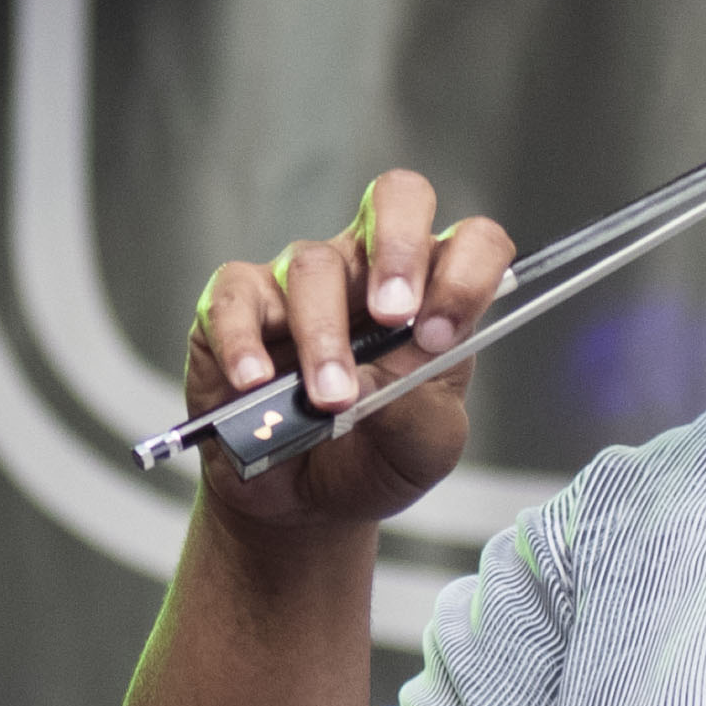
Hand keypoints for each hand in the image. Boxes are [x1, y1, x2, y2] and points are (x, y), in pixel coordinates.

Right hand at [180, 171, 514, 532]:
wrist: (304, 506)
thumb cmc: (373, 459)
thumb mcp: (423, 447)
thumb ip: (418, 406)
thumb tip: (387, 372)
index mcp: (432, 294)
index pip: (470, 242)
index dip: (465, 274)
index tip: (443, 335)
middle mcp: (368, 271)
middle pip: (395, 199)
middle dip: (399, 247)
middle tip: (395, 315)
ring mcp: (299, 282)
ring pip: (312, 267)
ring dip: (323, 338)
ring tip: (328, 401)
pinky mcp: (236, 306)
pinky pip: (234, 299)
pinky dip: (243, 342)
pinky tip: (255, 383)